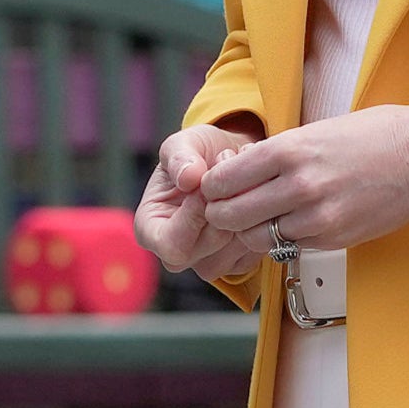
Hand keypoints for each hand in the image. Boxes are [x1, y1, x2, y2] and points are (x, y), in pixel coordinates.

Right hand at [135, 121, 262, 280]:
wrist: (228, 160)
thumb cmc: (198, 153)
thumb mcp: (183, 143)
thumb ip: (180, 157)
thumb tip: (188, 178)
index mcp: (150, 229)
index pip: (171, 244)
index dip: (192, 217)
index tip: (204, 188)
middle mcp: (175, 253)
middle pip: (207, 250)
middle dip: (223, 207)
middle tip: (228, 171)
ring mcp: (206, 262)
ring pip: (233, 253)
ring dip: (244, 212)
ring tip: (242, 180)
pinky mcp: (235, 264)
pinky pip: (252, 253)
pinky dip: (258, 223)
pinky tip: (253, 198)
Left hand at [200, 103, 408, 256]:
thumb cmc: (371, 135)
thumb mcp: (314, 130)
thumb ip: (276, 154)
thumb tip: (237, 170)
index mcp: (287, 150)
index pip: (221, 180)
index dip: (211, 188)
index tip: (214, 188)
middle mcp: (298, 185)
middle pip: (230, 215)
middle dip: (221, 215)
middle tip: (226, 210)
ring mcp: (317, 216)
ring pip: (257, 239)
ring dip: (251, 232)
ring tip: (259, 219)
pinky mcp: (334, 238)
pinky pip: (290, 248)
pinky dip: (283, 241)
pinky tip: (291, 224)